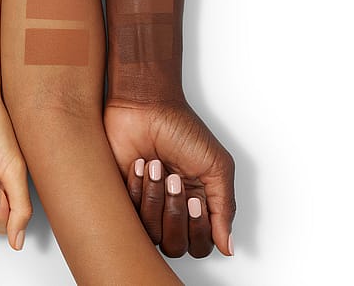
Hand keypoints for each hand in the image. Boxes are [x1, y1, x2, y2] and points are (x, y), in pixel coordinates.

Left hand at [104, 99, 235, 257]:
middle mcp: (172, 208)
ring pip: (152, 233)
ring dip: (155, 198)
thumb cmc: (181, 128)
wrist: (144, 105)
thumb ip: (224, 207)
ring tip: (155, 166)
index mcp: (198, 203)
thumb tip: (229, 247)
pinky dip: (137, 188)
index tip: (194, 199)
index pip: (200, 243)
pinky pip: (129, 214)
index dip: (197, 229)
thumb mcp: (216, 164)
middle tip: (173, 179)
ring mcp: (147, 204)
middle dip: (175, 212)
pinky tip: (139, 164)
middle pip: (176, 244)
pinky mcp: (123, 196)